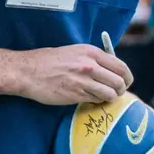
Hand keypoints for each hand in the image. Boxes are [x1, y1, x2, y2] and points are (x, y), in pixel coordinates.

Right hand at [13, 44, 132, 104]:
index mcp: (91, 52)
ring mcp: (84, 81)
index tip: (125, 83)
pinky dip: (97, 101)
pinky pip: (96, 100)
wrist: (27, 71)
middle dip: (120, 90)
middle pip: (119, 82)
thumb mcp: (74, 52)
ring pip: (110, 94)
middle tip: (115, 93)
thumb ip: (93, 59)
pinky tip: (90, 98)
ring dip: (109, 98)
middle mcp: (90, 65)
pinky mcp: (76, 94)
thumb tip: (110, 70)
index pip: (121, 66)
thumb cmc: (48, 61)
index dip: (127, 77)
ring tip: (102, 97)